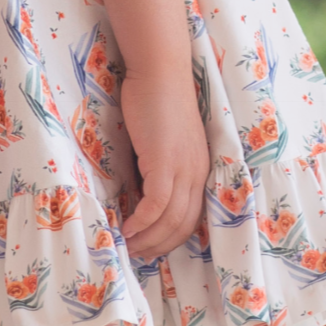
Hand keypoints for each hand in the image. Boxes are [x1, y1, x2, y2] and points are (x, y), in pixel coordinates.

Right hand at [118, 68, 209, 261]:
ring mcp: (184, 169)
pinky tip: (126, 228)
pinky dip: (141, 222)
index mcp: (200, 170)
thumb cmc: (157, 99)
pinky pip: (155, 206)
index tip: (149, 247)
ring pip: (169, 221)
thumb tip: (139, 192)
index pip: (191, 219)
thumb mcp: (164, 141)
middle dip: (158, 246)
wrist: (159, 71)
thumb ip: (158, 166)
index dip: (170, 238)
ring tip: (127, 246)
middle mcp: (197, 174)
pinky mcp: (165, 163)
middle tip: (135, 254)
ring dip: (147, 239)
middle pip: (183, 227)